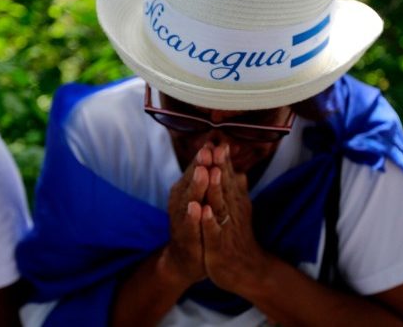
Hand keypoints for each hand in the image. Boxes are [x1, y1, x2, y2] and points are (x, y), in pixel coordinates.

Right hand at [160, 143, 213, 287]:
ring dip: (196, 186)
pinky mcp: (186, 238)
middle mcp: (181, 202)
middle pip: (190, 181)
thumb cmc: (197, 224)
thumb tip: (221, 148)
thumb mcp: (204, 198)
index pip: (196, 170)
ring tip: (203, 173)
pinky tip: (196, 208)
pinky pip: (189, 226)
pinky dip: (193, 217)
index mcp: (187, 191)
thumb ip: (210, 174)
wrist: (185, 260)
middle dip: (198, 166)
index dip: (204, 157)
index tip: (213, 141)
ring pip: (189, 200)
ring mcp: (182, 220)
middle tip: (206, 151)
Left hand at [201, 143, 270, 294]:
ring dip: (216, 189)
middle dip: (219, 167)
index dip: (223, 161)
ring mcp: (226, 228)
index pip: (228, 178)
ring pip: (220, 206)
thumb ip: (237, 191)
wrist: (244, 270)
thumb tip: (240, 171)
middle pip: (225, 187)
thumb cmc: (237, 237)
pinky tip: (202, 210)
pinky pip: (213, 232)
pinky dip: (208, 221)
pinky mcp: (219, 246)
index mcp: (235, 203)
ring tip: (212, 171)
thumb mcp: (238, 212)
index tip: (217, 141)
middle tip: (214, 147)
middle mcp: (233, 212)